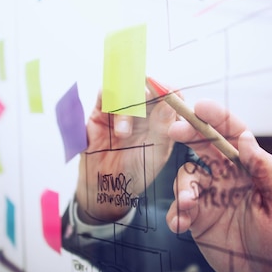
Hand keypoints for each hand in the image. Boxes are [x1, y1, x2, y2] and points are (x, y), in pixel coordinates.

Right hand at [75, 89, 175, 222]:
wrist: (107, 185)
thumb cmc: (136, 171)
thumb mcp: (155, 153)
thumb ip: (162, 128)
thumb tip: (170, 102)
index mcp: (161, 118)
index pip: (169, 94)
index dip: (168, 90)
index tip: (167, 93)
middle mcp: (143, 110)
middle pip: (147, 87)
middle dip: (146, 95)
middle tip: (144, 105)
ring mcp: (122, 109)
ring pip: (126, 89)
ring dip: (126, 108)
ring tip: (123, 134)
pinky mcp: (102, 111)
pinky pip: (106, 94)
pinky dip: (111, 105)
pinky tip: (115, 128)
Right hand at [165, 100, 271, 271]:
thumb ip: (268, 172)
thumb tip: (247, 139)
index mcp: (251, 168)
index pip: (233, 134)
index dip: (217, 117)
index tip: (201, 107)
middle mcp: (228, 177)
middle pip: (204, 145)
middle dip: (188, 133)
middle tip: (175, 130)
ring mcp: (210, 196)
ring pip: (187, 177)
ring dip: (183, 186)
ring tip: (189, 204)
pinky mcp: (197, 218)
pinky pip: (179, 209)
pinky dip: (176, 213)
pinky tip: (181, 225)